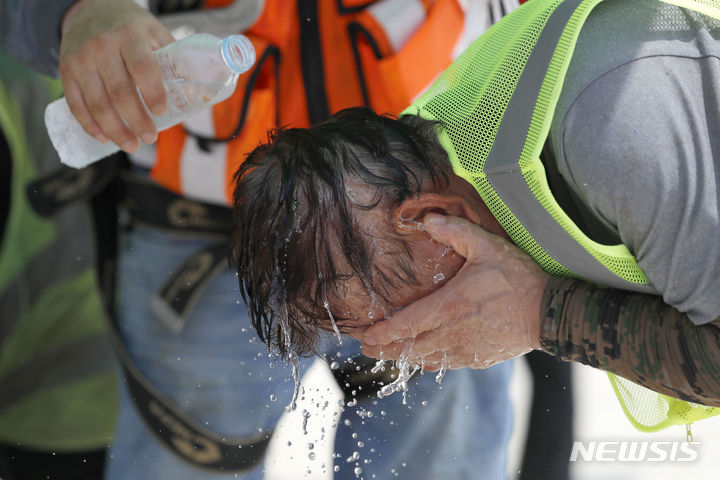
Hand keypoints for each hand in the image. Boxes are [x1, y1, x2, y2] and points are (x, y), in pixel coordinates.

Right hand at [59, 0, 174, 152]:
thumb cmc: (130, 28)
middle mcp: (101, 46)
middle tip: (151, 138)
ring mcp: (80, 60)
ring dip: (116, 131)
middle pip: (120, 92)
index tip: (162, 112)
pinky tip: (104, 138)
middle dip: (137, 121)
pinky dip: (90, 125)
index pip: (142, 67)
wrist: (88, 10)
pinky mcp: (66, 71)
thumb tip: (195, 95)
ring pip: (97, 104)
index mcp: (129, 36)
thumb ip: (172, 60)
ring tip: (132, 146)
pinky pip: (76, 104)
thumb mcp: (154, 33)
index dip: (153, 93)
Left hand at [361, 213, 548, 369]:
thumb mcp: (487, 246)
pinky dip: (429, 362)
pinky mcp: (478, 359)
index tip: (364, 336)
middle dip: (385, 350)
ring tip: (388, 355)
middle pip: (409, 347)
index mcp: (449, 307)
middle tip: (367, 349)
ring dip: (404, 358)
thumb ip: (456, 230)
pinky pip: (446, 364)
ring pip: (426, 359)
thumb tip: (427, 219)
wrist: (549, 313)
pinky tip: (423, 359)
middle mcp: (452, 333)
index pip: (406, 325)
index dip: (382, 333)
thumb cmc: (518, 279)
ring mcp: (465, 349)